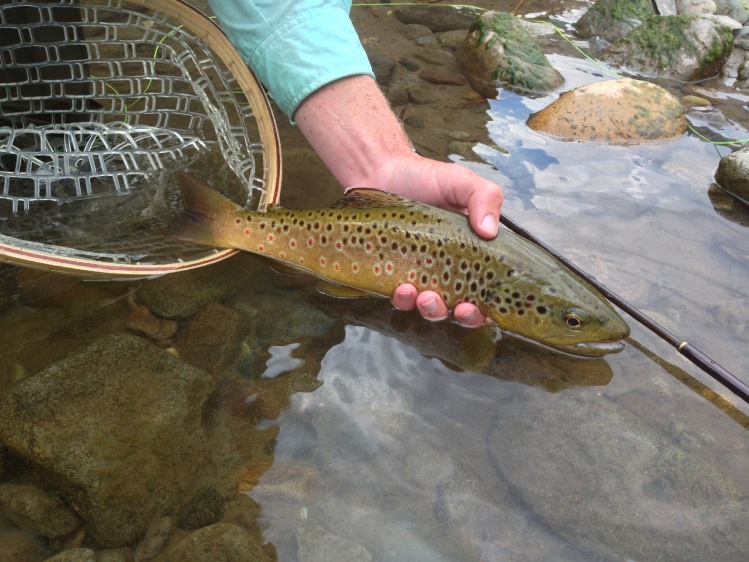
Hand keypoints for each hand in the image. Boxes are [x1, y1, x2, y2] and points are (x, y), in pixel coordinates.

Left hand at [379, 152, 501, 326]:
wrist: (381, 172)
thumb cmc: (424, 178)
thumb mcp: (461, 182)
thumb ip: (485, 198)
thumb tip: (491, 232)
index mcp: (473, 254)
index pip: (487, 290)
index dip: (487, 307)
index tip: (479, 306)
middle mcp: (449, 270)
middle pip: (462, 309)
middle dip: (462, 317)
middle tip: (457, 308)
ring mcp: (421, 275)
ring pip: (431, 309)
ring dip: (431, 310)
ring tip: (424, 296)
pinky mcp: (394, 275)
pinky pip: (401, 299)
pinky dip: (403, 300)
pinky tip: (401, 288)